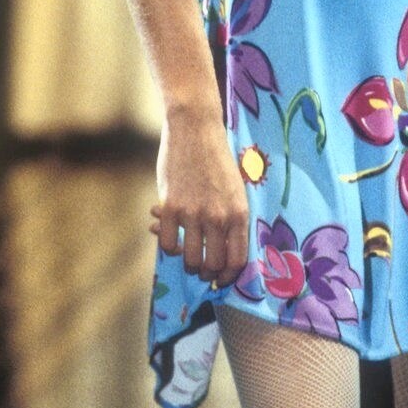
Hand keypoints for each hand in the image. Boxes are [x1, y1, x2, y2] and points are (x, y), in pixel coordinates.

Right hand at [150, 110, 248, 288]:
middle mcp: (218, 217)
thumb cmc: (217, 158)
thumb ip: (232, 218)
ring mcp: (193, 213)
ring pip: (191, 259)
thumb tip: (226, 250)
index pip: (237, 260)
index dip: (228, 276)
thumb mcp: (236, 189)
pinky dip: (169, 246)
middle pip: (213, 264)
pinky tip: (172, 237)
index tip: (220, 279)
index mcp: (239, 213)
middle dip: (207, 272)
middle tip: (202, 268)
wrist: (195, 128)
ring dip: (188, 262)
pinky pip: (168, 243)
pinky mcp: (170, 207)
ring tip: (187, 254)